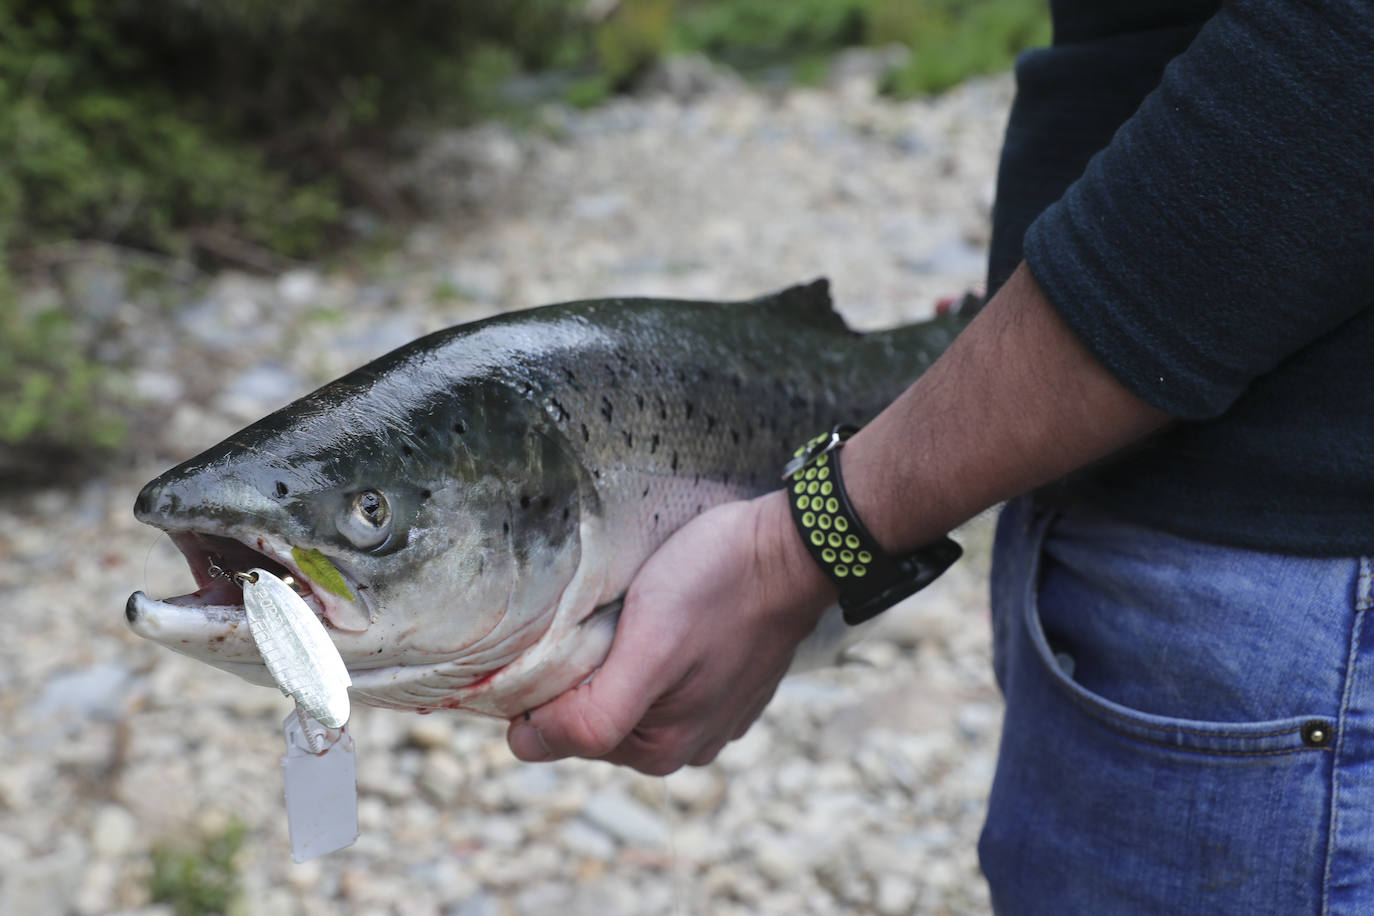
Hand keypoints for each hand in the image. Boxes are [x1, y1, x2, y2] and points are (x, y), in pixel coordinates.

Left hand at [506, 490, 834, 774]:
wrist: (793, 549)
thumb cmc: (718, 587)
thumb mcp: (647, 648)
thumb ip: (593, 712)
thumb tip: (526, 746)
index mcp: (659, 750)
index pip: (561, 732)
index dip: (547, 684)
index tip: (572, 633)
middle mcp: (686, 746)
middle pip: (592, 715)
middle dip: (586, 671)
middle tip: (610, 617)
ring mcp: (708, 715)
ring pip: (623, 692)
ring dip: (616, 656)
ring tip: (638, 612)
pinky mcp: (722, 682)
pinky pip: (659, 675)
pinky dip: (648, 648)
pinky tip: (666, 615)